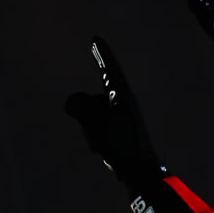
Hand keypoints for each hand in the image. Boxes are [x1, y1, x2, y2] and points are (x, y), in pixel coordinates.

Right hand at [65, 37, 196, 212]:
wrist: (140, 173)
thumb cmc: (121, 146)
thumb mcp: (95, 123)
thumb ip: (79, 106)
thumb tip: (73, 103)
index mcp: (123, 97)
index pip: (110, 69)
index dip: (102, 54)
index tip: (95, 39)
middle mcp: (122, 104)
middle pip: (91, 101)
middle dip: (87, 119)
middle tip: (99, 137)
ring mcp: (119, 119)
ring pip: (91, 117)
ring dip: (90, 131)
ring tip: (104, 145)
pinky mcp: (117, 133)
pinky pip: (95, 131)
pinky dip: (95, 139)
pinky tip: (105, 153)